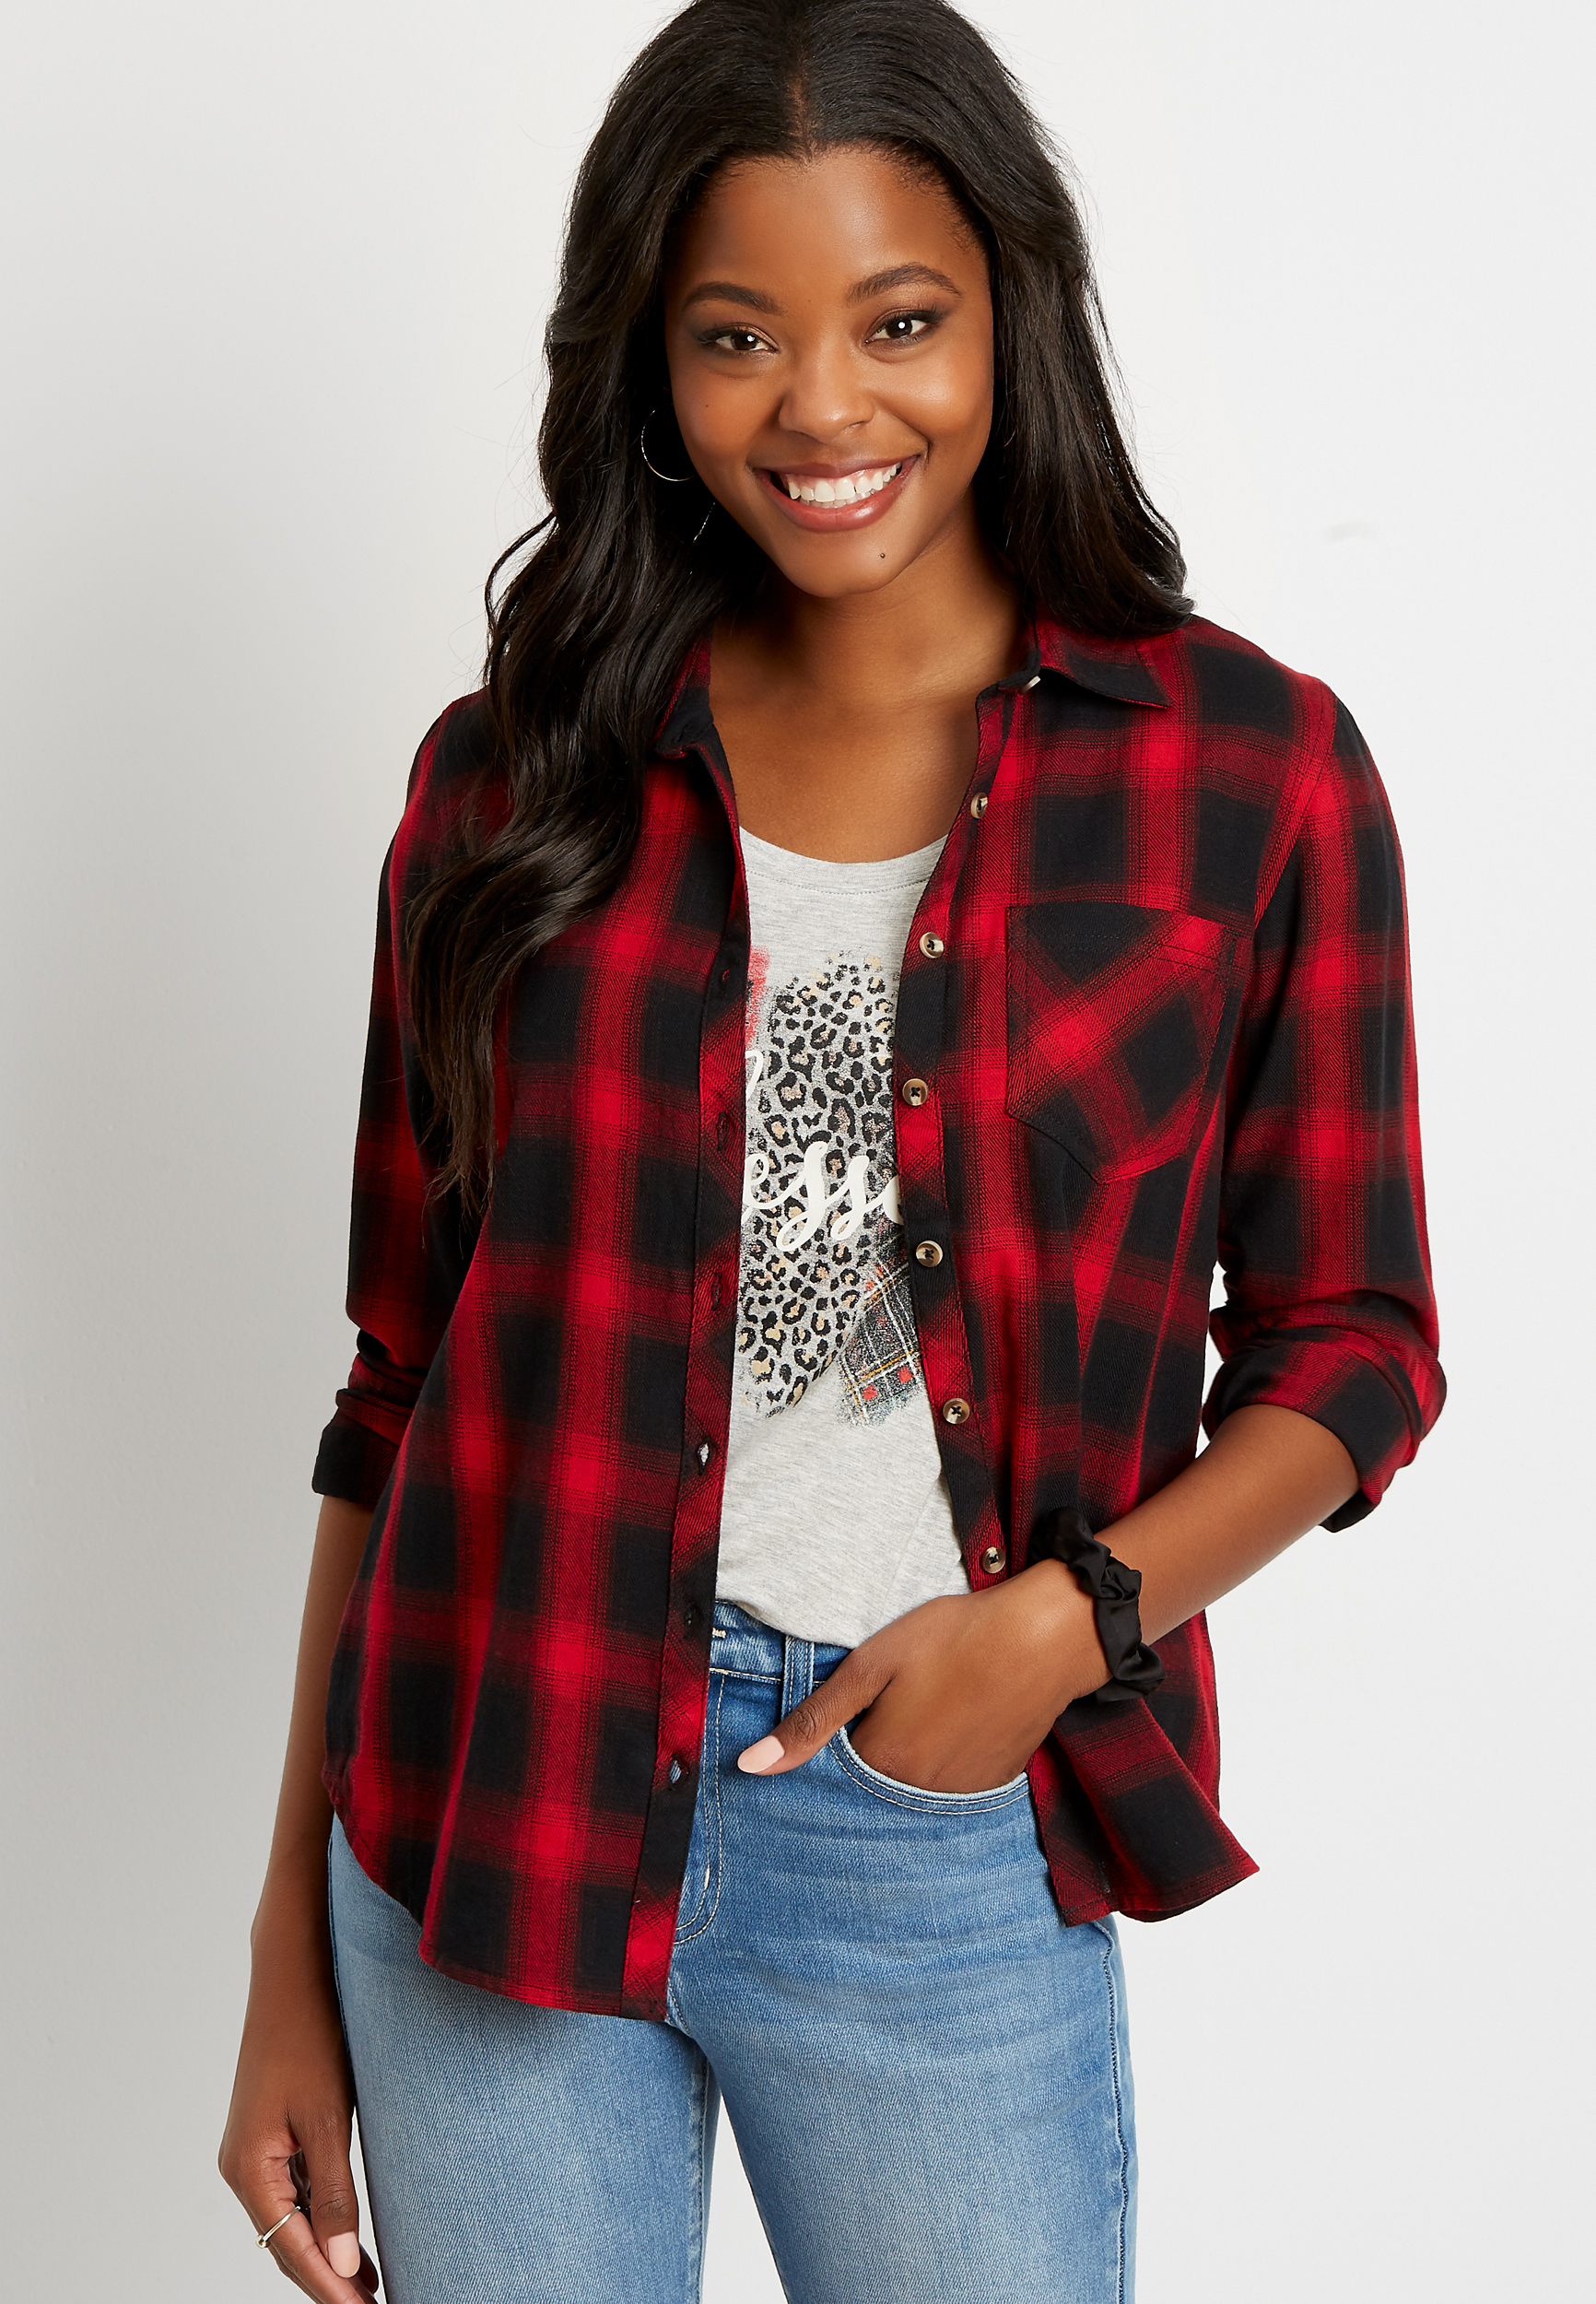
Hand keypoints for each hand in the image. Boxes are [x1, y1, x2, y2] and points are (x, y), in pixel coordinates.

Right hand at [219, 1909, 380, 2299]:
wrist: (293, 1969)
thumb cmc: (310, 2032)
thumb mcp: (328, 2117)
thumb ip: (333, 2194)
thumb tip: (340, 2267)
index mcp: (247, 2169)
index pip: (291, 2253)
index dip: (330, 2292)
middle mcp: (243, 2166)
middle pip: (287, 2245)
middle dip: (329, 2281)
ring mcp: (256, 2150)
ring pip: (293, 2221)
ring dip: (329, 2254)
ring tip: (372, 2289)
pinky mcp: (273, 2132)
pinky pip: (297, 2191)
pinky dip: (324, 2219)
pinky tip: (352, 2240)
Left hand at [737, 1561, 1107, 1792]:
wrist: (1047, 1638)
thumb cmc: (954, 1638)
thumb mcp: (871, 1665)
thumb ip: (812, 1720)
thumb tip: (750, 1767)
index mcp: (882, 1764)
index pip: (831, 1777)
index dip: (830, 1744)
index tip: (844, 1715)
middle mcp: (919, 1794)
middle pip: (872, 1788)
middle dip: (867, 1756)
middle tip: (892, 1704)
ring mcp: (961, 1793)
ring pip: (912, 1789)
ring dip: (907, 1762)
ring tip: (926, 1708)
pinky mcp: (994, 1783)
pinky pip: (951, 1787)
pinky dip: (943, 1762)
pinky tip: (954, 1720)